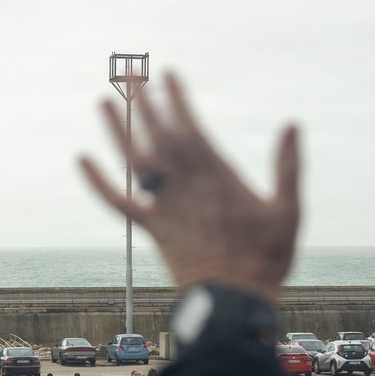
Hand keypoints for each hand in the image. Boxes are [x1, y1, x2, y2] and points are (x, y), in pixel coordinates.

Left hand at [80, 73, 299, 303]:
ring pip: (134, 161)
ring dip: (117, 130)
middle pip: (158, 135)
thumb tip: (292, 125)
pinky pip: (118, 202)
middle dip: (144, 102)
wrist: (234, 301)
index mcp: (217, 176)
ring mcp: (165, 207)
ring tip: (104, 101)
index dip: (177, 99)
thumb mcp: (288, 210)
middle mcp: (185, 185)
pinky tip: (82, 160)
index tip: (168, 74)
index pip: (190, 127)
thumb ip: (288, 167)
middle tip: (129, 73)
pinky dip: (98, 181)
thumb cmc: (267, 258)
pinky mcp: (153, 229)